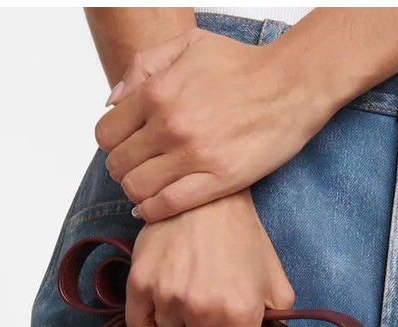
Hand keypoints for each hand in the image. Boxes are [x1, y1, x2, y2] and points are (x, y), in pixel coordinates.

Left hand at [96, 28, 334, 221]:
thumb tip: (112, 100)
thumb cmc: (242, 66)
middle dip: (122, 170)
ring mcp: (194, 155)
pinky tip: (152, 208)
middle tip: (138, 170)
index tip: (125, 148)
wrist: (291, 85)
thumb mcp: (188, 44)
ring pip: (138, 188)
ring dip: (136, 192)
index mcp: (157, 92)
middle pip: (118, 165)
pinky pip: (169, 205)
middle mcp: (170, 125)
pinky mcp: (218, 179)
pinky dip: (153, 211)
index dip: (112, 145)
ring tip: (148, 188)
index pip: (106, 134)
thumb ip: (143, 66)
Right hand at [125, 188, 294, 326]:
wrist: (203, 196)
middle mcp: (204, 312)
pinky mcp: (139, 285)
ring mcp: (168, 299)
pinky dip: (148, 325)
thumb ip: (275, 324)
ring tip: (187, 305)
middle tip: (208, 325)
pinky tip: (161, 307)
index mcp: (242, 315)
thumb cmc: (243, 240)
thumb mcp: (275, 282)